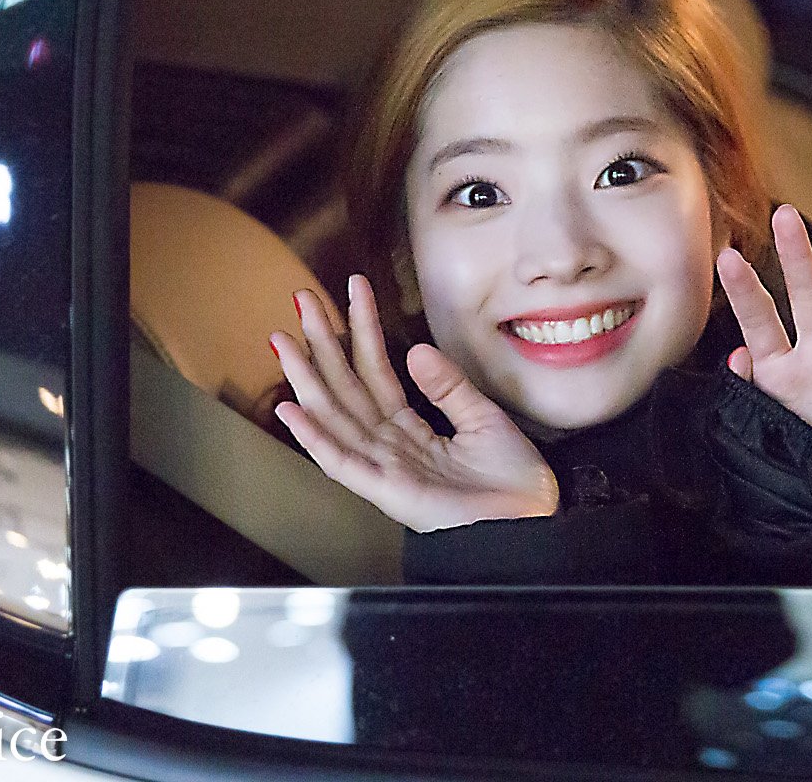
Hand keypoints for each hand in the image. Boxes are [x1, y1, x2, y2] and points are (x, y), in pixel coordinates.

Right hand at [271, 277, 558, 531]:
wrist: (531, 523)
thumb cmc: (510, 481)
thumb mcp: (483, 418)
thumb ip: (449, 387)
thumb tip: (415, 349)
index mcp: (411, 430)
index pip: (376, 370)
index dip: (360, 329)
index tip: (351, 288)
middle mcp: (389, 447)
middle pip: (345, 386)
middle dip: (321, 342)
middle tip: (300, 298)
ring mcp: (383, 469)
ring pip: (334, 416)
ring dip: (305, 378)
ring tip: (280, 339)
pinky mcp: (387, 491)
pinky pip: (342, 462)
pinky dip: (314, 437)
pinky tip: (291, 408)